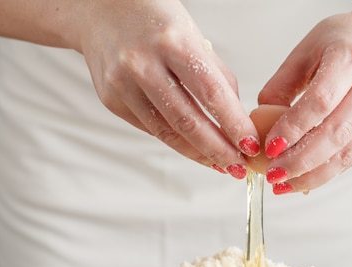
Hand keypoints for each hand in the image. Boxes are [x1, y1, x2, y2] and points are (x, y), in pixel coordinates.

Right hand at [72, 0, 257, 177]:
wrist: (100, 9)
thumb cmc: (155, 20)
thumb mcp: (193, 36)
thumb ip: (217, 76)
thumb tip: (238, 120)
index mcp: (173, 41)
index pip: (212, 94)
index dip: (234, 125)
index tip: (251, 145)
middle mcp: (143, 63)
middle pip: (188, 122)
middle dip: (219, 151)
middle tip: (238, 166)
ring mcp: (122, 83)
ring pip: (167, 132)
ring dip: (198, 154)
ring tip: (220, 164)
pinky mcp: (110, 99)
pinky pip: (150, 128)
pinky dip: (175, 141)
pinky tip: (193, 148)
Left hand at [257, 11, 351, 192]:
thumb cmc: (342, 42)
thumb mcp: (305, 50)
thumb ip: (281, 85)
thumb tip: (258, 124)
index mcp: (350, 58)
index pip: (320, 101)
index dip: (293, 128)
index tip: (269, 148)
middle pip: (336, 133)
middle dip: (301, 160)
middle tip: (273, 174)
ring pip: (349, 152)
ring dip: (313, 174)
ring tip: (284, 184)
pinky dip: (328, 172)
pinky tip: (304, 180)